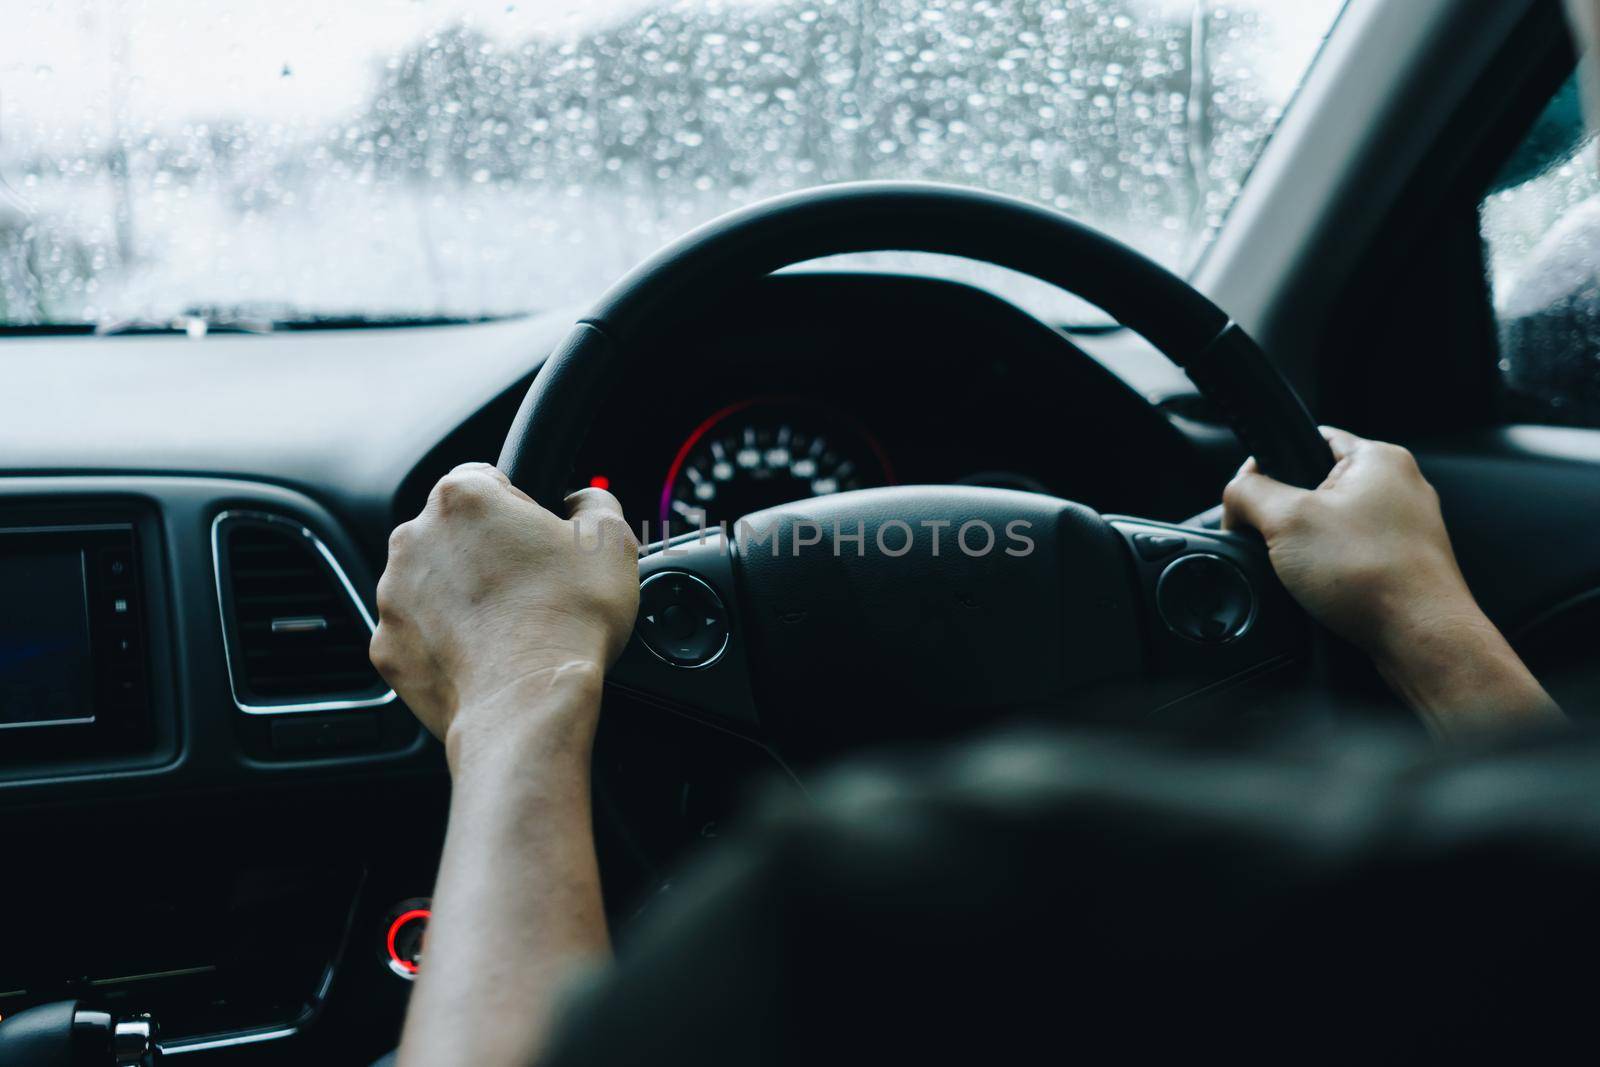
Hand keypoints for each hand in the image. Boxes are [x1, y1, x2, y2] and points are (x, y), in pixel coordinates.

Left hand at [370, 463, 638, 768]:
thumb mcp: (611, 542)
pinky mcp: (388, 647)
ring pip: (432, 583)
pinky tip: (485, 656)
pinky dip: (445, 642)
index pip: (485, 477)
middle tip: (532, 587)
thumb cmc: (567, 621)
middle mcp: (414, 538)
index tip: (538, 538)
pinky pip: (418, 634)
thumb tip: (584, 501)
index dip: (519, 506)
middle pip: (453, 531)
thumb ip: (596, 502)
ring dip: (464, 596)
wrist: (528, 704)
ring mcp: (392, 596)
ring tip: (512, 626)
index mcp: (463, 497)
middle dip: (486, 552)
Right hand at [1223, 428, 1558, 735]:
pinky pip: (1351, 556)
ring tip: (1309, 572)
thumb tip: (1235, 493)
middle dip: (1288, 516)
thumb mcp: (1285, 521)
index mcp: (1379, 457)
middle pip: (1316, 486)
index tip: (1253, 497)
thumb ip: (1248, 494)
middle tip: (1279, 542)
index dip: (1269, 466)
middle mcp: (1400, 486)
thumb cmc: (1374, 577)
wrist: (1420, 639)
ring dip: (1309, 548)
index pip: (1308, 439)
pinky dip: (1333, 571)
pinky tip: (1329, 590)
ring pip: (1333, 526)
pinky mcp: (1404, 563)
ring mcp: (1406, 527)